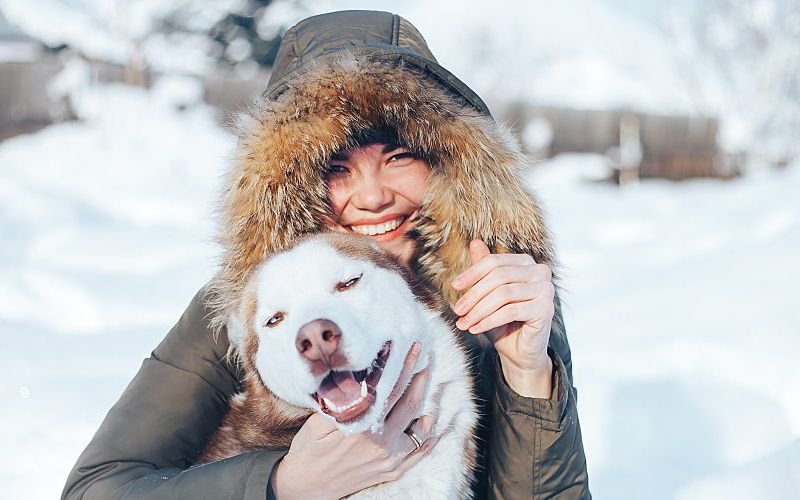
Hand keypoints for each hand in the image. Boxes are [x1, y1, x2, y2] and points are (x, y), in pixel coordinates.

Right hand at [270, 342, 438, 498]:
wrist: (306, 488)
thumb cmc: (309, 450)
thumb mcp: (318, 422)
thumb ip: (339, 401)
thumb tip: (356, 375)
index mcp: (362, 427)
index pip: (389, 389)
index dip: (401, 366)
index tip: (409, 347)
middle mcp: (380, 443)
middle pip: (409, 403)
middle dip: (419, 376)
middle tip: (424, 355)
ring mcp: (389, 459)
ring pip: (421, 427)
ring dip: (429, 403)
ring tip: (429, 384)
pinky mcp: (392, 471)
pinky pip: (420, 452)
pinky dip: (430, 435)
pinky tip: (433, 419)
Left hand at [451, 239, 554, 397]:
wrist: (520, 352)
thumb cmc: (504, 321)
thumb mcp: (488, 294)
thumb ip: (484, 269)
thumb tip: (475, 242)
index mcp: (526, 263)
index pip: (495, 262)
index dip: (472, 273)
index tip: (454, 286)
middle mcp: (540, 272)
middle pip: (499, 276)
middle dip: (473, 294)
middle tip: (457, 310)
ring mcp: (546, 289)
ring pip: (503, 294)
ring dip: (479, 310)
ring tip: (464, 322)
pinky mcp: (546, 309)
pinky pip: (510, 311)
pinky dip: (489, 320)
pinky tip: (475, 328)